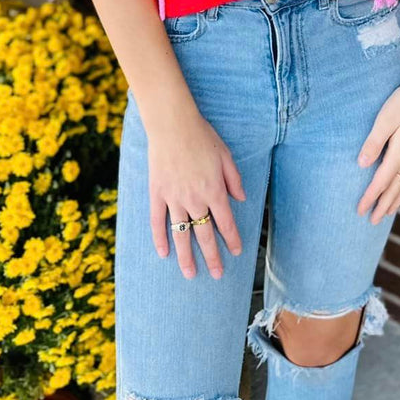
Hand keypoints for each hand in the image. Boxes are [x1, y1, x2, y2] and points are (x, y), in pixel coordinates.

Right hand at [147, 111, 245, 279]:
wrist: (173, 124)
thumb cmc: (202, 136)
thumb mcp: (225, 155)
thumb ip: (234, 179)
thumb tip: (241, 198)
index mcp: (214, 191)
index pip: (226, 223)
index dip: (232, 239)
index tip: (236, 252)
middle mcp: (195, 199)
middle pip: (205, 234)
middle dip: (212, 257)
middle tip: (217, 274)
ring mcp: (174, 198)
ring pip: (181, 234)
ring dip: (186, 256)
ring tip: (190, 274)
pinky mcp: (157, 193)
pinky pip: (158, 221)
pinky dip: (160, 238)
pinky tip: (164, 253)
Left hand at [355, 60, 399, 224]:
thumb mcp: (384, 120)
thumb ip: (373, 143)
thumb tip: (362, 165)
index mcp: (399, 153)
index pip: (381, 182)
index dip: (369, 198)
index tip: (359, 211)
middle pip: (395, 189)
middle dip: (383, 206)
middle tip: (372, 221)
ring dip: (396, 200)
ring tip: (388, 212)